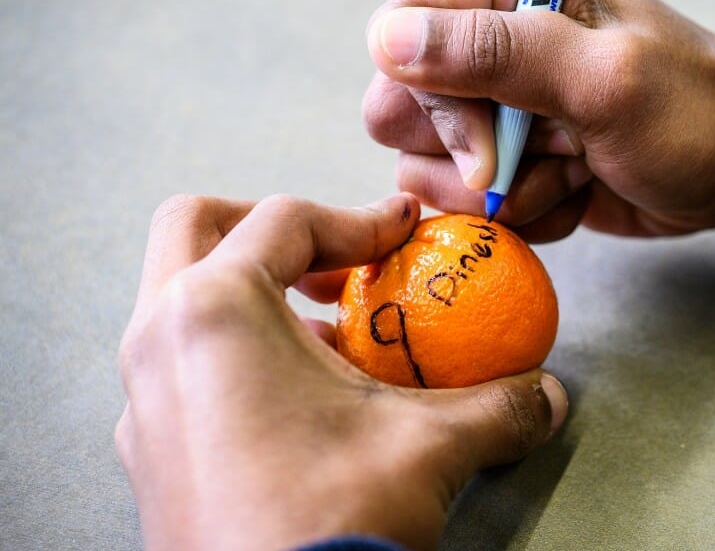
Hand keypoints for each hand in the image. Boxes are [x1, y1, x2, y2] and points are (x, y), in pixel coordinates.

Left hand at [116, 193, 567, 550]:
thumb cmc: (329, 525)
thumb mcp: (431, 449)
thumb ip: (499, 406)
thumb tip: (546, 393)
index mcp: (214, 311)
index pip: (286, 220)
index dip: (359, 218)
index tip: (402, 233)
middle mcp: (160, 342)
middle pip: (195, 227)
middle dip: (271, 228)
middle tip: (335, 257)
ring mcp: (145, 399)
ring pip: (182, 300)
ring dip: (256, 296)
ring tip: (331, 337)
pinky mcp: (150, 450)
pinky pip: (187, 367)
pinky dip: (240, 356)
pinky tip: (303, 401)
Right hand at [362, 0, 714, 241]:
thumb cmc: (694, 111)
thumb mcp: (602, 80)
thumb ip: (496, 53)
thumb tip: (390, 42)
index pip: (397, 40)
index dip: (441, 107)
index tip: (502, 146)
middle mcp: (485, 29)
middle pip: (401, 112)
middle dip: (481, 155)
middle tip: (558, 148)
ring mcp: (494, 96)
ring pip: (432, 168)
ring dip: (513, 188)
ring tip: (579, 164)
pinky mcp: (506, 150)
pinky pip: (471, 201)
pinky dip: (530, 208)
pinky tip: (581, 186)